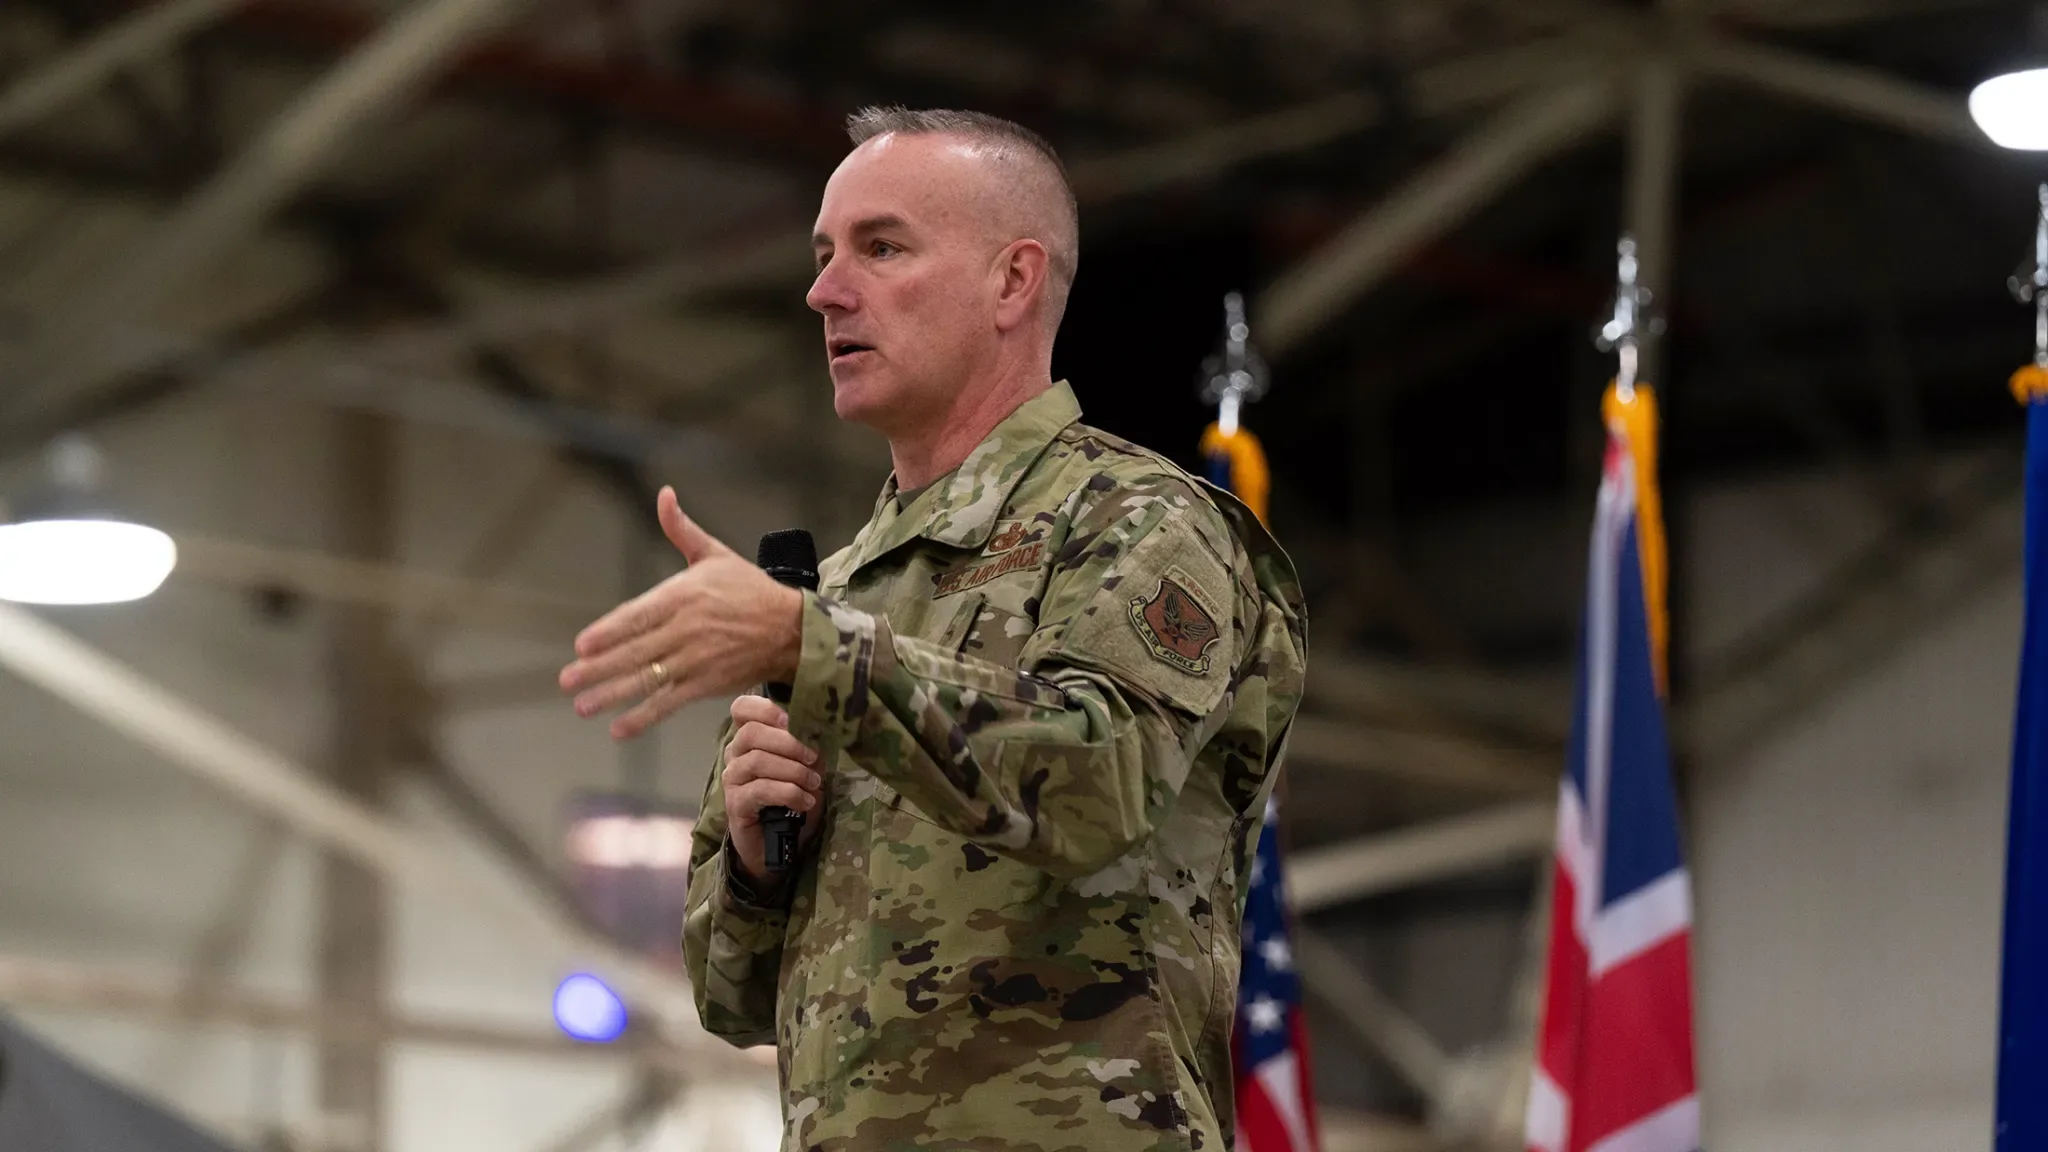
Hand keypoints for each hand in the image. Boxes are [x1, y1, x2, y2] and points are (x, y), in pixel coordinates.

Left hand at [559, 487, 804, 739]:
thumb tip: (664, 495)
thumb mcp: (715, 554)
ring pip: (648, 678)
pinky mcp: (708, 684)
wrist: (792, 628)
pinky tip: (619, 728)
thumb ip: (681, 529)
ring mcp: (697, 659)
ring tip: (583, 706)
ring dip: (612, 695)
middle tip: (567, 679)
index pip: (637, 615)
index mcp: (684, 595)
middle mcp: (687, 628)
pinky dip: (645, 716)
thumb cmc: (750, 590)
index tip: (582, 645)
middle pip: (635, 650)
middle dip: (598, 668)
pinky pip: (670, 702)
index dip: (608, 632)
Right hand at [721, 695, 825, 885]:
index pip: (741, 709)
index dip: (764, 708)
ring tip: (815, 785)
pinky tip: (806, 802)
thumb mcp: (807, 769)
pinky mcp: (735, 804)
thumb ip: (809, 748)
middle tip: (815, 758)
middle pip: (751, 733)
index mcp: (750, 739)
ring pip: (756, 760)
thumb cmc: (792, 800)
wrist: (778, 845)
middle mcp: (735, 755)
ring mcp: (732, 780)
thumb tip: (822, 730)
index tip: (790, 719)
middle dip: (789, 743)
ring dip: (793, 770)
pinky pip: (760, 789)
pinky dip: (788, 792)